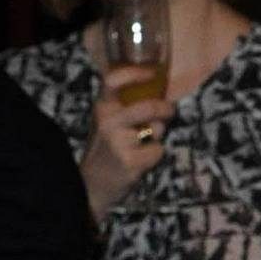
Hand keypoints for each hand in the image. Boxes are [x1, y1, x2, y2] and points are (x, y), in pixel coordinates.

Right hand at [81, 66, 175, 221]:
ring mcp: (118, 142)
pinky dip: (154, 154)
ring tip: (142, 143)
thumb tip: (160, 87)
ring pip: (157, 129)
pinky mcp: (130, 161)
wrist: (92, 186)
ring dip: (157, 134)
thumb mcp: (109, 121)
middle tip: (169, 111)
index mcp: (102, 107)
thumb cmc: (108, 148)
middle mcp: (107, 121)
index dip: (134, 72)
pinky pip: (158, 150)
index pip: (112, 80)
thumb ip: (127, 104)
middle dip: (165, 109)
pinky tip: (139, 161)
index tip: (152, 73)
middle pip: (148, 107)